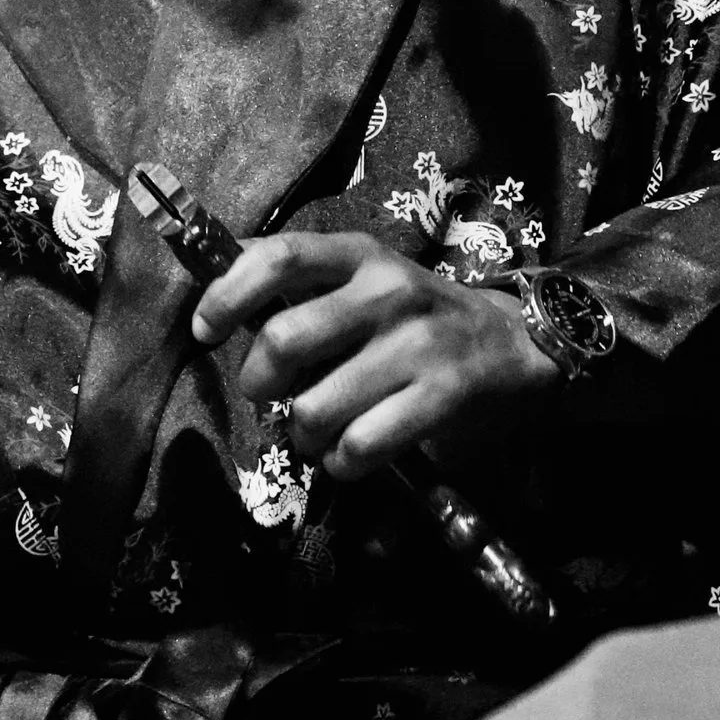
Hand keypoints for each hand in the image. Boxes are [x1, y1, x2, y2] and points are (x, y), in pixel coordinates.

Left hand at [190, 231, 558, 480]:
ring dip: (303, 435)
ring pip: (316, 408)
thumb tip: (212, 280)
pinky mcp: (444, 394)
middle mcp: (387, 290)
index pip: (277, 257)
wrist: (514, 344)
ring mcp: (418, 343)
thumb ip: (299, 279)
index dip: (226, 295)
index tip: (204, 331)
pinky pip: (361, 445)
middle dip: (260, 385)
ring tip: (318, 432)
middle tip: (271, 397)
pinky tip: (352, 456)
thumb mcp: (363, 277)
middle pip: (283, 340)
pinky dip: (343, 463)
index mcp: (358, 255)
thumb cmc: (416, 315)